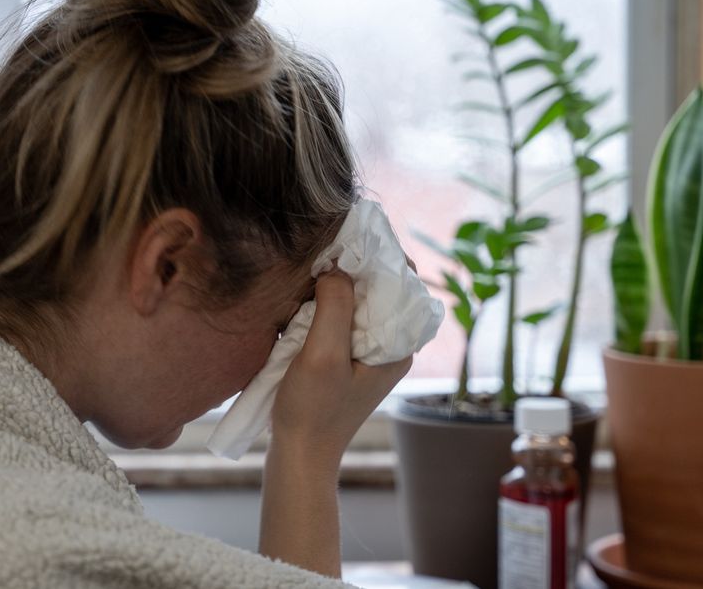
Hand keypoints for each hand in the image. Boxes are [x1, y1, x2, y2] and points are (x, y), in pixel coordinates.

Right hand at [269, 269, 412, 466]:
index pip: (403, 284)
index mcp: (398, 346)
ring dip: (334, 288)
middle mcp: (390, 346)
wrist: (299, 458)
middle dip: (353, 270)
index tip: (348, 243)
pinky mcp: (345, 359)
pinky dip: (323, 307)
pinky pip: (340, 319)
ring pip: (357, 303)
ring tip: (310, 280)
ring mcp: (367, 353)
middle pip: (380, 289)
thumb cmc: (313, 412)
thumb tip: (336, 269)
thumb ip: (335, 307)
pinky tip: (302, 306)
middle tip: (323, 258)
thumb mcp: (323, 355)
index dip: (380, 258)